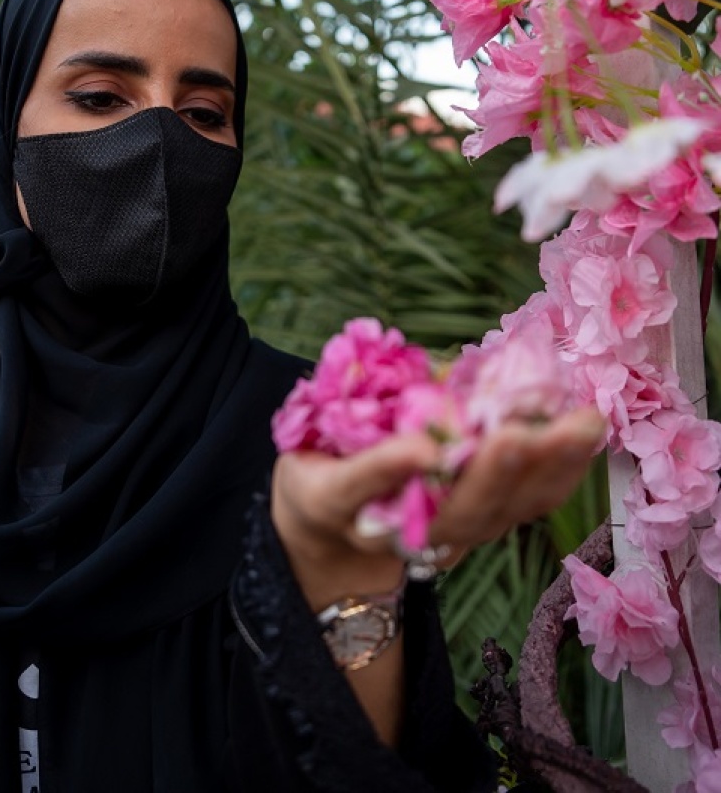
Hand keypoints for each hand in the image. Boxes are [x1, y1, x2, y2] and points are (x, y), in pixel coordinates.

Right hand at [270, 405, 605, 610]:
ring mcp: (448, 532)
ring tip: (579, 426)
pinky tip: (586, 434)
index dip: (389, 467)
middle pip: (449, 511)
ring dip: (544, 470)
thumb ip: (359, 406)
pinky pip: (527, 505)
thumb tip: (431, 371)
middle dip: (489, 474)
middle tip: (516, 435)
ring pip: (501, 511)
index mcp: (339, 500)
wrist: (334, 525)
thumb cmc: (324, 461)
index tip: (418, 447)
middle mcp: (397, 530)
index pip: (361, 484)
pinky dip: (560, 471)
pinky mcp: (482, 524)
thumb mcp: (317, 433)